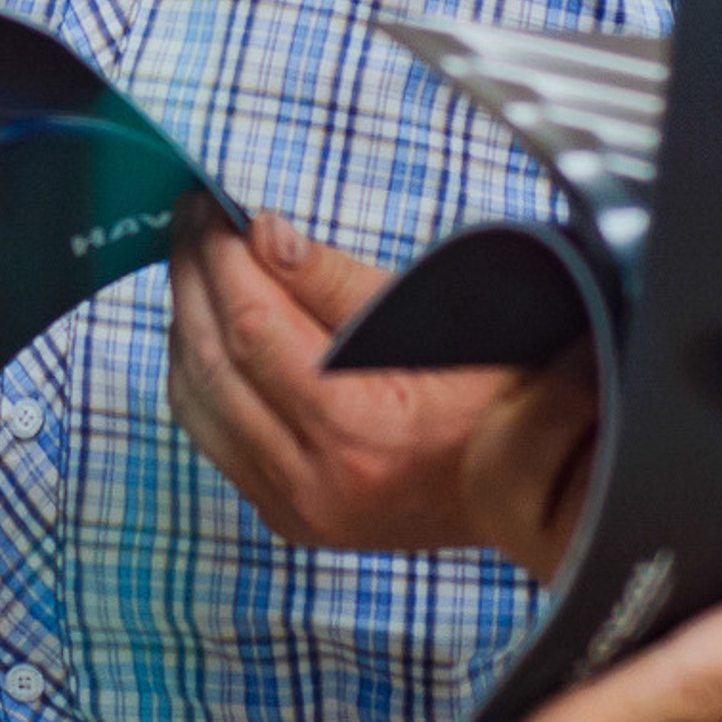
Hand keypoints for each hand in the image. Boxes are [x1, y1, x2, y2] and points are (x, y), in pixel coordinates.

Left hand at [169, 200, 578, 553]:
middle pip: (213, 365)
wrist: (535, 485)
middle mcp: (316, 484)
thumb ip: (337, 277)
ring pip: (196, 403)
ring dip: (186, 322)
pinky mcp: (286, 517)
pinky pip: (211, 436)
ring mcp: (296, 511)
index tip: (212, 204)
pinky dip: (197, 372)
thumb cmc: (497, 389)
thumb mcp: (434, 315)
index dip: (222, 259)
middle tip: (190, 217)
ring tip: (193, 259)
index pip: (253, 331)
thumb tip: (262, 231)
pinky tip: (204, 325)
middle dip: (193, 278)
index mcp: (359, 432)